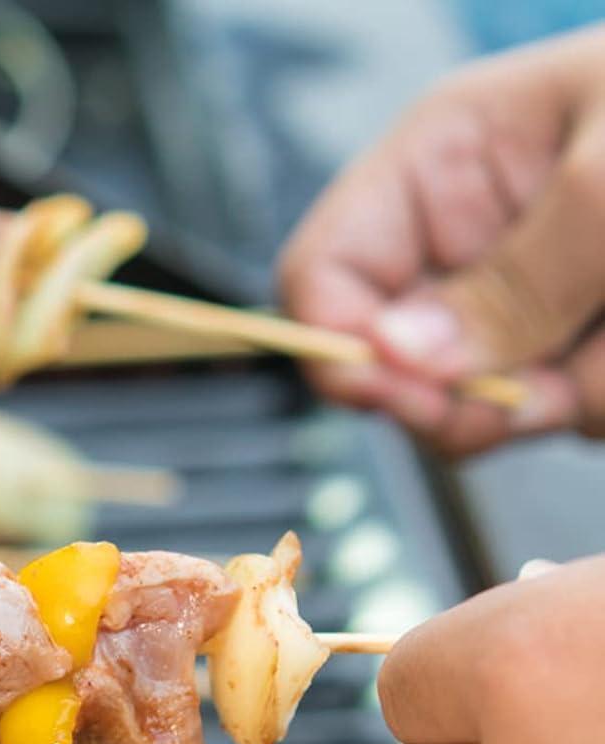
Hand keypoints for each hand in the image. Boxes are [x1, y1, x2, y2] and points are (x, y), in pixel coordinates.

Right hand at [278, 25, 604, 454]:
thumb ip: (513, 274)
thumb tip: (396, 357)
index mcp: (448, 164)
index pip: (325, 273)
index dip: (341, 341)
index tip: (402, 386)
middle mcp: (468, 244)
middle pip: (383, 362)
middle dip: (450, 393)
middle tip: (530, 388)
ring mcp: (517, 309)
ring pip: (461, 408)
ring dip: (536, 401)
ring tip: (603, 350)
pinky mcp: (568, 362)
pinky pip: (538, 419)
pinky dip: (582, 406)